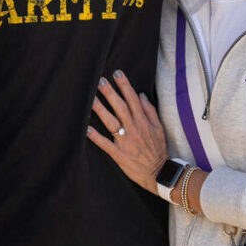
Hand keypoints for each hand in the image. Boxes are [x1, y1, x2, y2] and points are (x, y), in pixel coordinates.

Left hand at [87, 70, 168, 196]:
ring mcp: (126, 141)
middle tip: (99, 81)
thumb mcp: (159, 128)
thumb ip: (150, 111)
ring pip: (111, 122)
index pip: (133, 99)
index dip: (125, 85)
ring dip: (100, 110)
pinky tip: (86, 128)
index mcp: (143, 121)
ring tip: (90, 99)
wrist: (159, 173)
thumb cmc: (158, 149)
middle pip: (120, 107)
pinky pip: (105, 144)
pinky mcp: (119, 154)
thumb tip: (141, 94)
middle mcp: (134, 128)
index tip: (117, 73)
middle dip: (110, 93)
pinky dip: (96, 137)